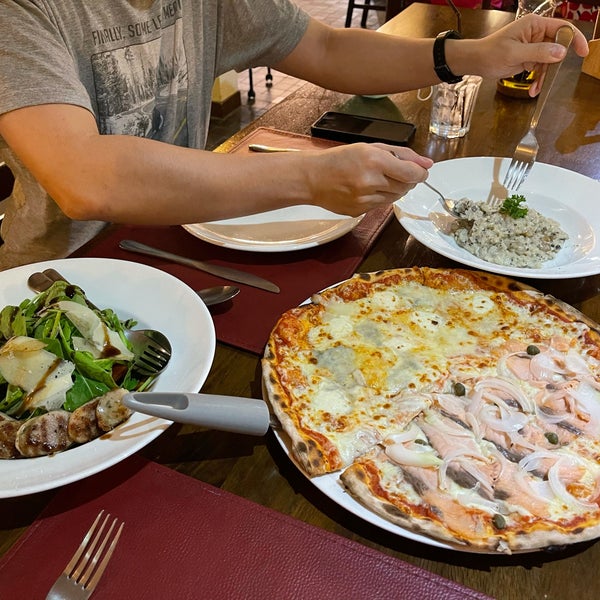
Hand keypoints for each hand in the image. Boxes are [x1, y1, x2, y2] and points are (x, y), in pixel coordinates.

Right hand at [303, 143, 432, 215]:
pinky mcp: (360, 211)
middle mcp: (371, 182)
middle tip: (398, 171)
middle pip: (406, 186)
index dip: (421, 173)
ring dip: (395, 188)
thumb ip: (401, 154)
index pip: (411, 173)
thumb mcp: (370, 147)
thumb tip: (427, 164)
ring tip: (380, 179)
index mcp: (374, 161)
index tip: (422, 171)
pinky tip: (368, 188)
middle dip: (408, 179)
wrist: (312, 179)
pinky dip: (382, 197)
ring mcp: (365, 200)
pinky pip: (382, 205)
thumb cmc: (339, 159)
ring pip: (396, 197)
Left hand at [475, 15, 587, 84]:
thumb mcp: (514, 54)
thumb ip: (538, 52)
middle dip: (553, 66)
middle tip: (547, 80)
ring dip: (544, 76)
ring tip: (535, 88)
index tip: (582, 52)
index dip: (574, 39)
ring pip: (549, 61)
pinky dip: (538, 79)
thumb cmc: (490, 53)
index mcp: (535, 25)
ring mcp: (533, 46)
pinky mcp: (529, 57)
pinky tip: (533, 89)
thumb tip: (561, 52)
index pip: (562, 28)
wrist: (476, 62)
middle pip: (557, 48)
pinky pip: (540, 68)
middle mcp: (536, 33)